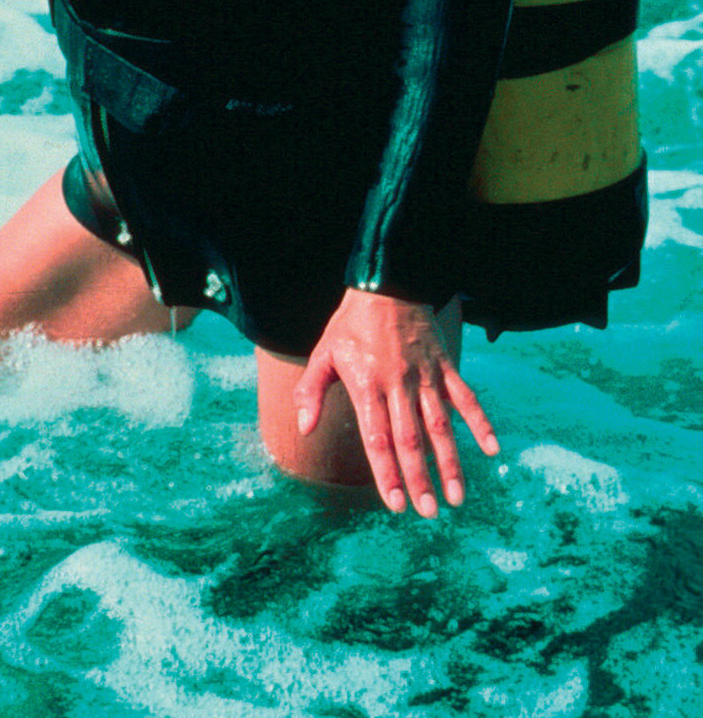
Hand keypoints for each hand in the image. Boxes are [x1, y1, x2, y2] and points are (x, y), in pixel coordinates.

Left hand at [293, 288, 498, 517]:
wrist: (386, 284)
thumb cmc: (350, 324)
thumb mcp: (323, 353)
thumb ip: (311, 391)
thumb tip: (304, 428)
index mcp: (368, 386)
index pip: (379, 439)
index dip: (387, 474)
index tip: (397, 505)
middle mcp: (399, 385)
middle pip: (411, 440)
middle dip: (420, 479)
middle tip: (429, 513)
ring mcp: (426, 376)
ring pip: (442, 426)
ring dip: (451, 463)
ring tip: (457, 497)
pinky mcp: (445, 366)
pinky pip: (466, 397)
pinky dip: (480, 423)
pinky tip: (491, 449)